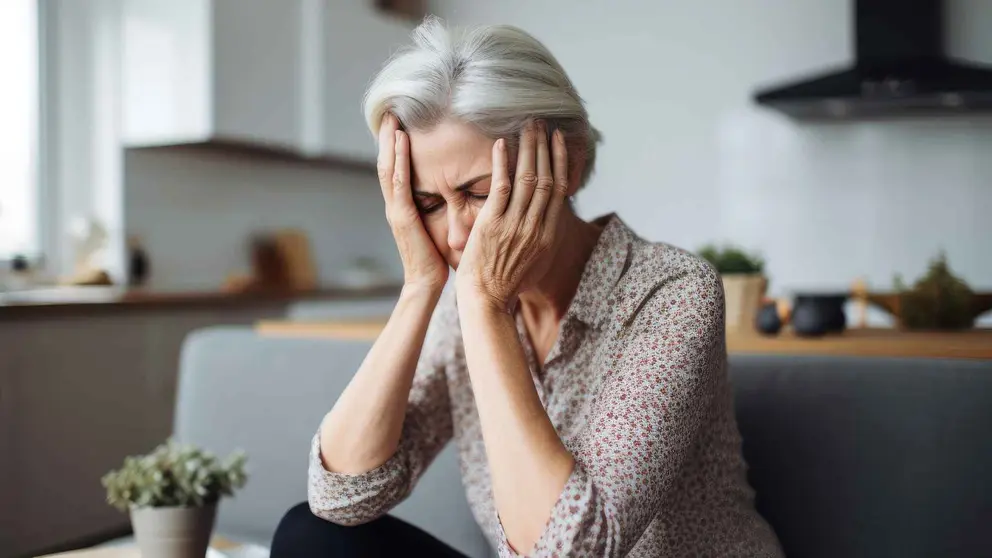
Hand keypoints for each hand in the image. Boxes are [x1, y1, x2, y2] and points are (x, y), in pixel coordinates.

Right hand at [377, 113, 448, 292]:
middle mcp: (394, 205)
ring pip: (388, 167)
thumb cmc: (433, 260)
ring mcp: (396, 209)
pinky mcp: (402, 216)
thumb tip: (447, 194)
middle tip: (390, 111)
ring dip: (389, 141)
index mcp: (402, 207)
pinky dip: (398, 158)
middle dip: (387, 137)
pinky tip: (401, 140)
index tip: (398, 124)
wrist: (425, 284)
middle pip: (386, 163)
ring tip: (392, 117)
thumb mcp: (433, 228)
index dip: (394, 147)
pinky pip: (399, 182)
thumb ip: (435, 210)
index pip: (395, 170)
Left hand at [456, 120, 568, 309]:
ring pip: (528, 178)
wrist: (486, 301)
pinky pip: (501, 188)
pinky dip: (502, 164)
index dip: (559, 161)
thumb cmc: (505, 284)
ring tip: (526, 125)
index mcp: (547, 234)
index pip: (559, 189)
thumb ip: (539, 236)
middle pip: (547, 178)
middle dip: (545, 147)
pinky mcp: (493, 225)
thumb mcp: (534, 262)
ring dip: (528, 148)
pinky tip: (501, 144)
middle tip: (541, 121)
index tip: (557, 140)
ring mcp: (515, 225)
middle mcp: (536, 227)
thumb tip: (543, 219)